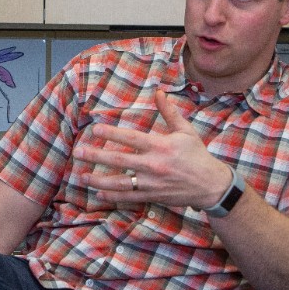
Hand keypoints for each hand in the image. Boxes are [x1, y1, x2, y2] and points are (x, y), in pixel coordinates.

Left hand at [74, 90, 230, 208]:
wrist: (210, 185)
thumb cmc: (197, 155)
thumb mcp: (186, 131)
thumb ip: (169, 112)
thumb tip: (159, 92)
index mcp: (161, 146)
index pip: (131, 138)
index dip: (111, 134)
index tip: (94, 129)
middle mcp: (154, 165)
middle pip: (119, 160)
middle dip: (96, 156)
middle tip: (78, 153)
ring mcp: (152, 183)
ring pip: (120, 182)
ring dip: (99, 179)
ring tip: (83, 176)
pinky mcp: (153, 196)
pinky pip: (129, 198)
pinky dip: (113, 197)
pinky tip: (99, 194)